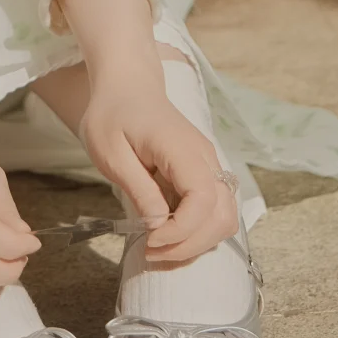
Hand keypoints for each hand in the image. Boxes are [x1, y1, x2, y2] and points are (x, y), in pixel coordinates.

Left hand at [78, 68, 238, 264]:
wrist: (127, 87)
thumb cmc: (113, 115)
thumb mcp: (111, 153)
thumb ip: (138, 189)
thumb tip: (159, 226)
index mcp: (182, 149)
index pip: (203, 200)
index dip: (181, 230)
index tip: (150, 240)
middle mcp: (205, 158)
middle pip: (223, 215)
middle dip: (190, 244)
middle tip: (151, 250)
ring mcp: (209, 166)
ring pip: (226, 216)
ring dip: (197, 241)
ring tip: (160, 246)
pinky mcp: (204, 174)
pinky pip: (215, 210)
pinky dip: (198, 230)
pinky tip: (168, 232)